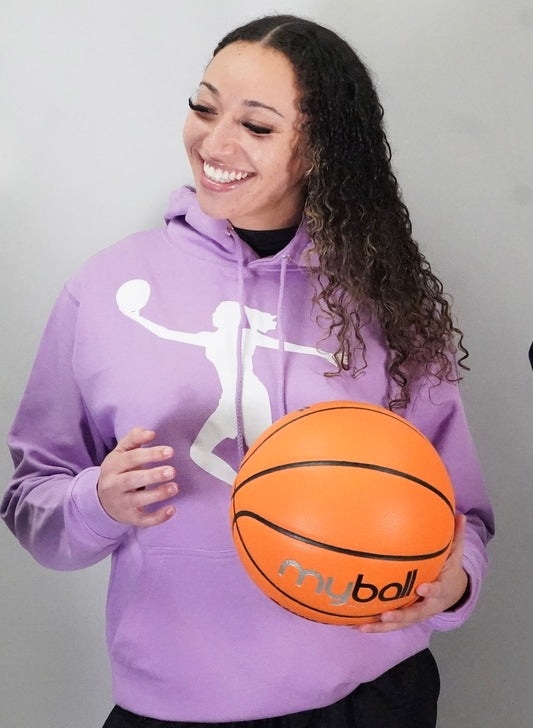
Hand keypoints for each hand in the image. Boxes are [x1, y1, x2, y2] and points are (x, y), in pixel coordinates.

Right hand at [98, 427, 177, 526]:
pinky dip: (158, 517)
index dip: (151, 454)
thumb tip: (150, 433)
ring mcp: (120, 503)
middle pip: (132, 480)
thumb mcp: (120, 453)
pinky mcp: (129, 518)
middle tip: (172, 470)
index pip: (131, 458)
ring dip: (157, 494)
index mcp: (112, 466)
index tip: (170, 451)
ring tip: (175, 487)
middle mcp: (113, 485)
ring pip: (138, 500)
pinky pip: (143, 520)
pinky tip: (172, 509)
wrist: (101, 500)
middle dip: (153, 475)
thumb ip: (134, 439)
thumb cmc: (118, 471)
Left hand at [357, 515, 467, 632]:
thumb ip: (456, 536)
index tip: (421, 587)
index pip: (438, 589)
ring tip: (362, 627)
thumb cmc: (449, 569)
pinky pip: (389, 623)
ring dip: (381, 627)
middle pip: (415, 614)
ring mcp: (416, 613)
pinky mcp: (405, 617)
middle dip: (400, 616)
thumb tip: (460, 515)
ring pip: (399, 623)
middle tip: (386, 616)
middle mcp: (428, 604)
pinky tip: (353, 624)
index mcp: (442, 588)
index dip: (431, 590)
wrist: (453, 592)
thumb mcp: (456, 553)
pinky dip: (373, 625)